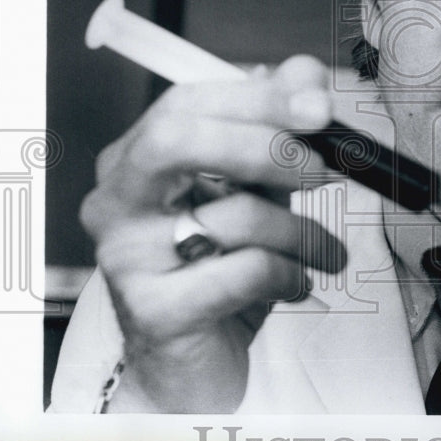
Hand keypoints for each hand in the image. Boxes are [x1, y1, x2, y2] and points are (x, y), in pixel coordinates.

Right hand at [79, 56, 345, 411]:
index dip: (258, 97)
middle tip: (324, 168)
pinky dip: (289, 274)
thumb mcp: (253, 191)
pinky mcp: (152, 312)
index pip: (187, 104)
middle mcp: (116, 202)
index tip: (320, 106)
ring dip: (298, 231)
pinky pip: (244, 272)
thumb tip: (304, 73)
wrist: (190, 367)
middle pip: (177, 140)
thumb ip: (276, 132)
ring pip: (230, 214)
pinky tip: (295, 284)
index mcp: (136, 161)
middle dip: (265, 146)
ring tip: (322, 249)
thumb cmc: (219, 268)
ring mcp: (125, 258)